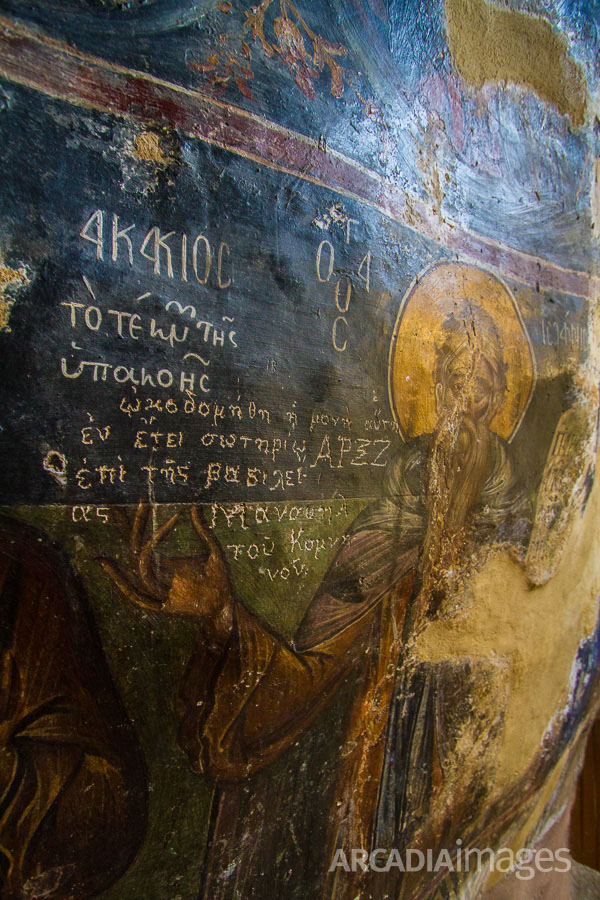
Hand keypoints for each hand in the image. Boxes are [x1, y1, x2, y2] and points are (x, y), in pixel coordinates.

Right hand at [99, 504, 232, 640]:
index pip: (144, 539)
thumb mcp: (213, 552)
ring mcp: (158, 590)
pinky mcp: (161, 607)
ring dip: (137, 540)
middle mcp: (157, 574)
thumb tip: (194, 506)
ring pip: (137, 566)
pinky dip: (124, 584)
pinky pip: (138, 597)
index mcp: (164, 564)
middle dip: (129, 525)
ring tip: (141, 515)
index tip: (142, 499)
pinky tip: (124, 565)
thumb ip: (203, 531)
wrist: (226, 608)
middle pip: (134, 548)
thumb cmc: (219, 581)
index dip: (139, 521)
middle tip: (130, 502)